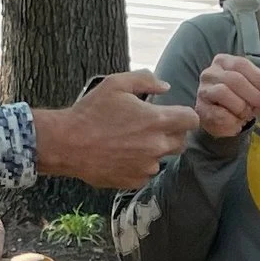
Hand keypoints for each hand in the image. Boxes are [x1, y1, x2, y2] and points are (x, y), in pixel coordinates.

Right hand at [30, 73, 196, 189]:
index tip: (174, 114)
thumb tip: (165, 86)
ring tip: (130, 141)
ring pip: (163, 158)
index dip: (185, 115)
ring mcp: (147, 166)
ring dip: (154, 149)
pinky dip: (140, 164)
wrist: (67, 144)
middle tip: (149, 126)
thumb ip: (145, 80)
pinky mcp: (135, 180)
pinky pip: (147, 172)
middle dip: (172, 132)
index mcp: (157, 120)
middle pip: (182, 141)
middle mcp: (157, 146)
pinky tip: (122, 154)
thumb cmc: (90, 111)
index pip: (192, 120)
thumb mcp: (116, 83)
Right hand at [192, 52, 259, 142]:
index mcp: (224, 62)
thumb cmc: (237, 98)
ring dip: (241, 106)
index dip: (257, 76)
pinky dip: (232, 119)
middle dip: (253, 93)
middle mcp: (210, 73)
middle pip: (234, 79)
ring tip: (248, 114)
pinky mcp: (201, 109)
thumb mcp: (252, 88)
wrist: (220, 117)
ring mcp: (204, 90)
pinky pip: (218, 112)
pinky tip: (237, 122)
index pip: (241, 64)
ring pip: (223, 92)